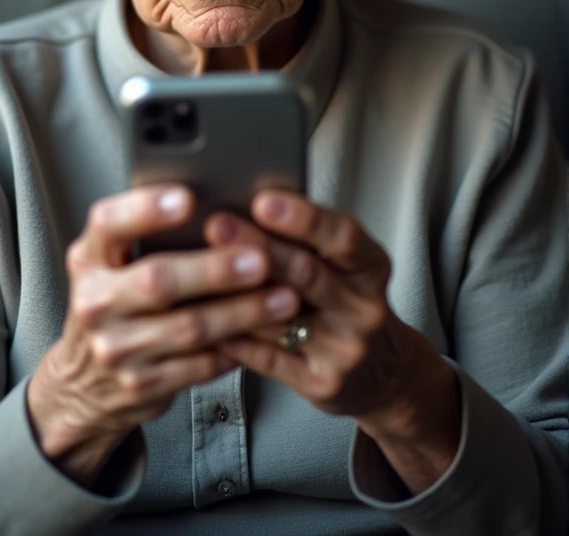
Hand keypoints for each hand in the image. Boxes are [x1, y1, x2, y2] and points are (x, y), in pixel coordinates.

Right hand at [26, 185, 299, 486]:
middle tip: (259, 258)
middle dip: (214, 269)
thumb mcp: (111, 263)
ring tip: (282, 296)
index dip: (145, 209)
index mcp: (88, 259)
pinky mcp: (143, 384)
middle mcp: (95, 302)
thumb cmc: (114, 302)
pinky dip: (238, 347)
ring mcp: (117, 348)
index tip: (187, 198)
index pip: (108, 224)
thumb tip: (214, 197)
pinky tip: (264, 332)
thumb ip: (145, 234)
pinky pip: (200, 364)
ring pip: (189, 328)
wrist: (86, 382)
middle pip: (157, 281)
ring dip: (242, 311)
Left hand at [204, 191, 455, 435]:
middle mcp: (363, 308)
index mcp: (370, 269)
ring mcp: (344, 349)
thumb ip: (308, 241)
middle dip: (258, 246)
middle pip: (306, 273)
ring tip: (201, 271)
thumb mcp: (346, 268)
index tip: (265, 201)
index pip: (344, 237)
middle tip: (218, 225)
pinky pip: (267, 357)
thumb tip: (249, 203)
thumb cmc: (348, 305)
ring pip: (281, 317)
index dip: (304, 218)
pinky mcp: (321, 383)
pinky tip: (208, 317)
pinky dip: (235, 336)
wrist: (383, 374)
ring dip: (237, 293)